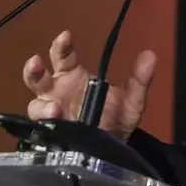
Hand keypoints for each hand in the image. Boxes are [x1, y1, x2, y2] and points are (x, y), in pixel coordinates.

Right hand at [22, 29, 155, 139]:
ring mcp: (51, 114)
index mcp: (73, 77)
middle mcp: (57, 93)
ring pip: (35, 106)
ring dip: (41, 106)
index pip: (62, 57)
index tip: (65, 36)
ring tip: (55, 109)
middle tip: (37, 62)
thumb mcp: (132, 100)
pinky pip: (41, 130)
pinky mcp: (50, 135)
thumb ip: (140, 80)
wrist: (114, 149)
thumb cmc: (116, 119)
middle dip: (34, 70)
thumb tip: (151, 55)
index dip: (61, 46)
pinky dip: (45, 127)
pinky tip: (55, 125)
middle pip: (37, 78)